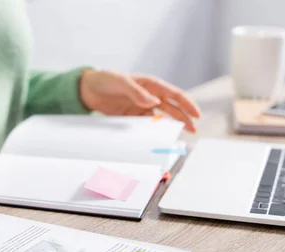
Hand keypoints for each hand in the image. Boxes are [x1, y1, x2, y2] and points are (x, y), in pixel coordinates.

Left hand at [79, 70, 200, 132]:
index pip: (174, 94)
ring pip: (161, 118)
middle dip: (185, 118)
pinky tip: (158, 138)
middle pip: (172, 108)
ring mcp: (142, 107)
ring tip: (181, 136)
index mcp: (151, 84)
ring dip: (171, 126)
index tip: (197, 115)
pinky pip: (146, 125)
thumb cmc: (106, 80)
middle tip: (194, 130)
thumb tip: (154, 103)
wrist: (88, 89)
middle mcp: (150, 96)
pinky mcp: (133, 116)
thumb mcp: (121, 82)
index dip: (187, 104)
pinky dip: (153, 131)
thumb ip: (137, 92)